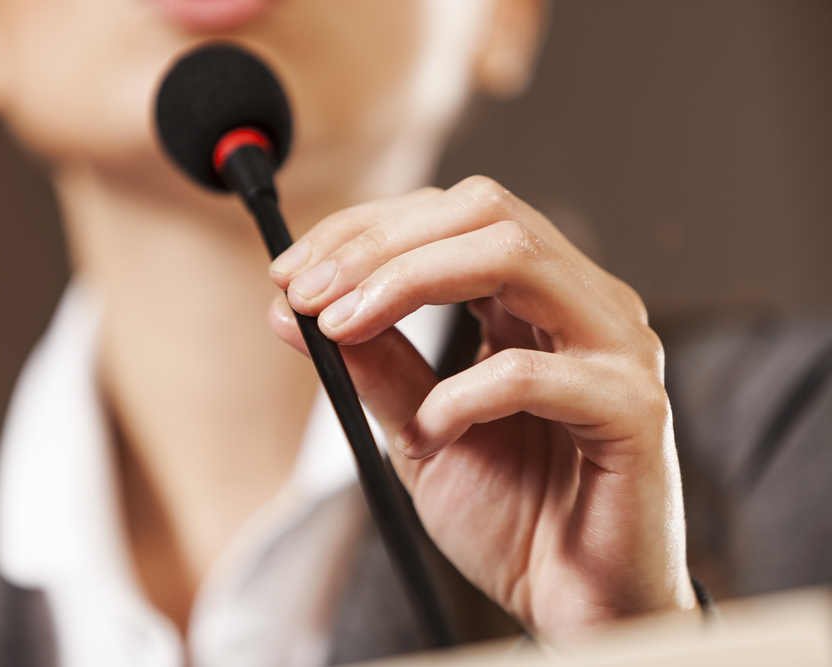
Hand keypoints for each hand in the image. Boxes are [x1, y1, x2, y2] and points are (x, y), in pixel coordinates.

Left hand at [267, 176, 696, 642]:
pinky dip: (462, 394)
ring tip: (343, 328)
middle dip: (380, 243)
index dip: (367, 229)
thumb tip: (290, 310)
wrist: (577, 606)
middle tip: (308, 292)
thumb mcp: (418, 430)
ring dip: (409, 282)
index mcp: (537, 301)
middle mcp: (584, 305)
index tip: (291, 270)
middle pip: (485, 212)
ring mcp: (617, 349)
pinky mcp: (633, 409)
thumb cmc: (513, 516)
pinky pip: (536, 374)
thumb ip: (371, 365)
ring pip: (515, 257)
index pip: (454, 215)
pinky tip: (429, 430)